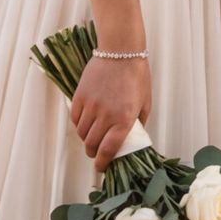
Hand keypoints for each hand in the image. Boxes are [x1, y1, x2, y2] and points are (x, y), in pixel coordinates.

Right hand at [68, 52, 151, 168]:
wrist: (120, 51)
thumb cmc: (137, 76)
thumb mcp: (145, 103)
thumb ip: (138, 123)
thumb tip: (132, 138)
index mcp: (124, 119)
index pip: (108, 150)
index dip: (102, 163)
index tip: (101, 168)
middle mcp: (105, 115)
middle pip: (91, 144)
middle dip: (93, 153)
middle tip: (97, 153)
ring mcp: (91, 106)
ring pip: (81, 133)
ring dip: (86, 139)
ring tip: (92, 136)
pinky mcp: (80, 96)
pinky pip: (75, 118)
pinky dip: (79, 124)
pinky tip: (85, 122)